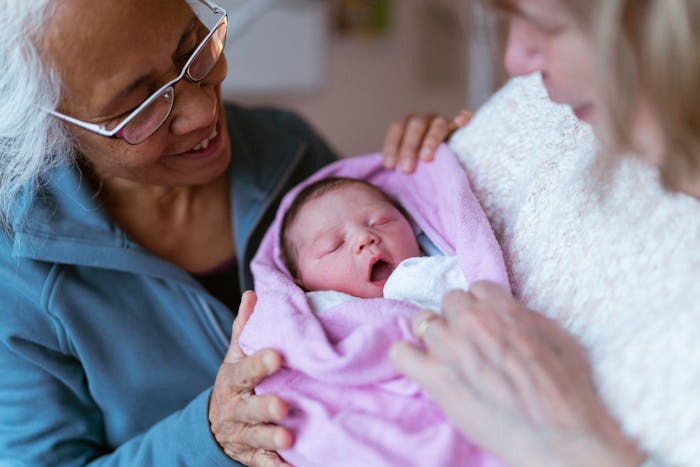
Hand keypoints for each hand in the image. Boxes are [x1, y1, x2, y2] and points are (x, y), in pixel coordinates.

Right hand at [209, 291, 293, 466]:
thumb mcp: (235, 355)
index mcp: (234, 380)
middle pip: (249, 409)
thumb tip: (252, 293)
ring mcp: (243, 434)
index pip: (245, 371)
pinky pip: (264, 463)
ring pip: (256, 437)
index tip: (277, 356)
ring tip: (288, 439)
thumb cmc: (236, 382)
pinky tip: (293, 465)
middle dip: (265, 408)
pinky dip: (277, 466)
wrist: (216, 424)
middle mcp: (236, 408)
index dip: (259, 364)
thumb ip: (244, 328)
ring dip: (271, 439)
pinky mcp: (251, 455)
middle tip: (282, 406)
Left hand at [382, 109, 472, 172]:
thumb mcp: (406, 163)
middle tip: (406, 169)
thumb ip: (397, 163)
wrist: (444, 164)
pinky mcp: (462, 126)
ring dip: (431, 140)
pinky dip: (463, 117)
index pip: (397, 127)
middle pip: (416, 126)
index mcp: (408, 124)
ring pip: (438, 124)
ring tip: (426, 158)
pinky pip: (465, 117)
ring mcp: (444, 121)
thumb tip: (383, 170)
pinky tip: (461, 123)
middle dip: (409, 147)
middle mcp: (425, 120)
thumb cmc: (419, 166)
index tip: (389, 165)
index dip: (392, 145)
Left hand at [390, 281, 644, 466]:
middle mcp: (472, 320)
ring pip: (423, 322)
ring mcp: (449, 346)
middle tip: (468, 343)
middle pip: (449, 301)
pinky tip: (421, 368)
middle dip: (457, 319)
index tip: (485, 324)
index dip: (481, 307)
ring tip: (447, 359)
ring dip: (433, 338)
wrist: (557, 435)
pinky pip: (400, 353)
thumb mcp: (558, 338)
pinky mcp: (434, 377)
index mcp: (503, 308)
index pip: (476, 288)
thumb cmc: (568, 390)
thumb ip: (527, 318)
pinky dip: (407, 357)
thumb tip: (512, 313)